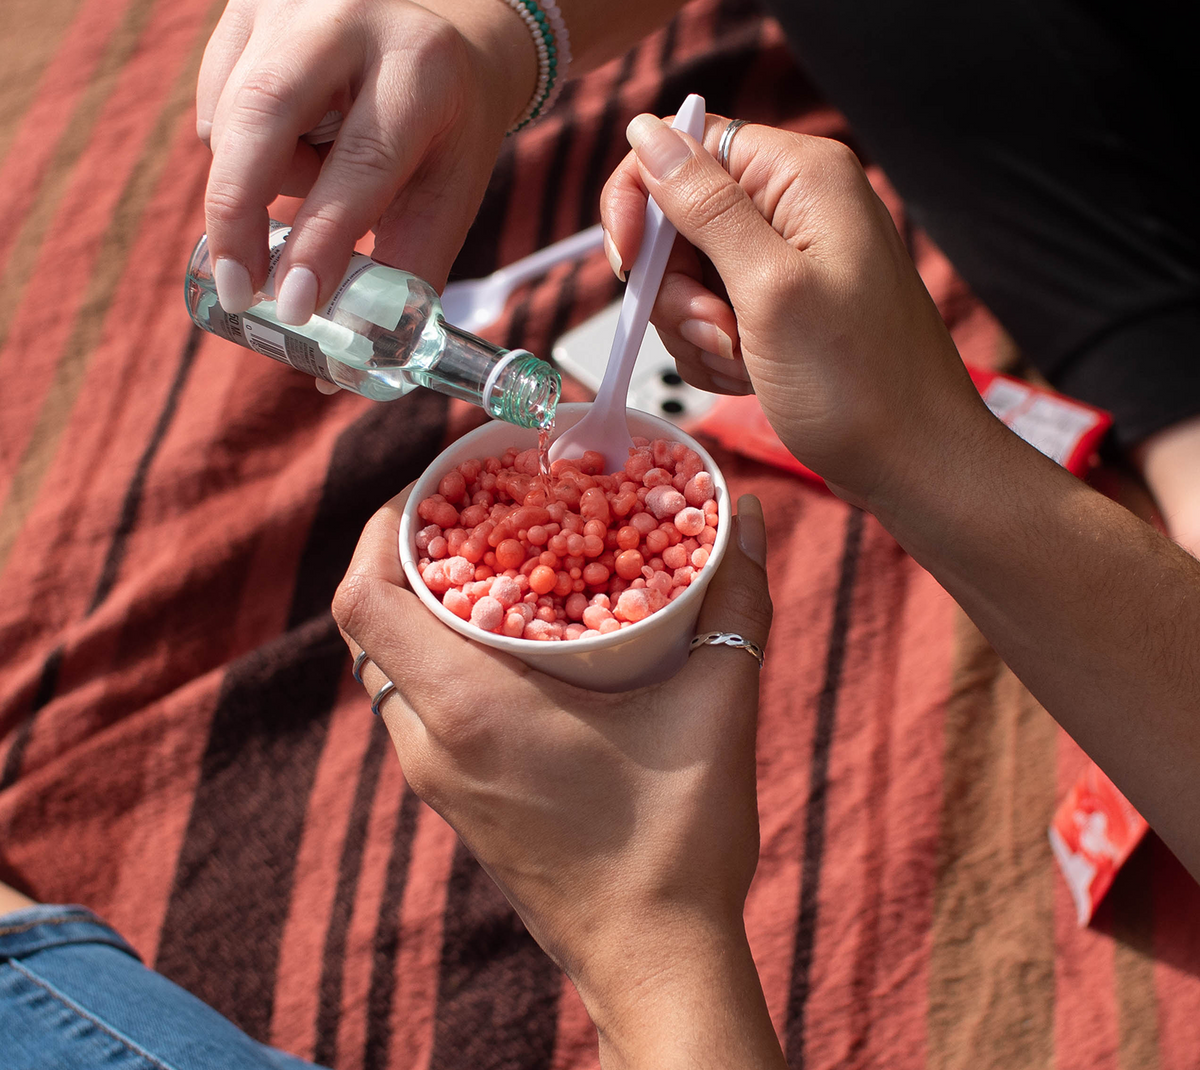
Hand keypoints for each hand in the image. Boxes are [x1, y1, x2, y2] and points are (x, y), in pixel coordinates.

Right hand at [196, 0, 536, 322]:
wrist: (443, 43)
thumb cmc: (443, 139)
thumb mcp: (445, 199)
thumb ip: (400, 278)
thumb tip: (329, 376)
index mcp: (422, 68)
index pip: (364, 162)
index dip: (323, 239)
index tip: (291, 308)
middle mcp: (351, 16)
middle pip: (266, 115)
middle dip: (241, 214)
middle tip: (240, 293)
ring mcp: (292, 0)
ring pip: (233, 121)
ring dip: (258, 182)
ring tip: (314, 183)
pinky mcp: (250, 5)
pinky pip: (215, 106)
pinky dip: (239, 150)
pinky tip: (292, 143)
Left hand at [333, 488, 783, 1067]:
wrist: (654, 963)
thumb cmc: (676, 842)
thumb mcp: (716, 707)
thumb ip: (736, 602)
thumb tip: (750, 516)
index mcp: (468, 711)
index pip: (363, 600)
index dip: (379, 530)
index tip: (432, 490)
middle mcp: (430, 743)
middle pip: (369, 626)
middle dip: (404, 557)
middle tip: (472, 515)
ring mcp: (436, 778)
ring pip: (389, 668)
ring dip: (421, 608)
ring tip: (494, 565)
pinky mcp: (456, 800)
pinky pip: (417, 705)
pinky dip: (440, 656)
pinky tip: (515, 641)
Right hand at [600, 114, 993, 509]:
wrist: (911, 461)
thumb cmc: (860, 382)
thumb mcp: (769, 287)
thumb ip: (704, 205)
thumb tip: (649, 132)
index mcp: (800, 177)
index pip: (683, 148)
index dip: (641, 201)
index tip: (630, 267)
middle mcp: (794, 208)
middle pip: (678, 221)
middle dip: (677, 288)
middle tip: (721, 331)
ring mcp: (786, 261)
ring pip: (686, 277)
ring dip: (696, 329)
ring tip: (744, 360)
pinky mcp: (779, 308)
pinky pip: (708, 316)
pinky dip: (714, 353)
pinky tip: (749, 376)